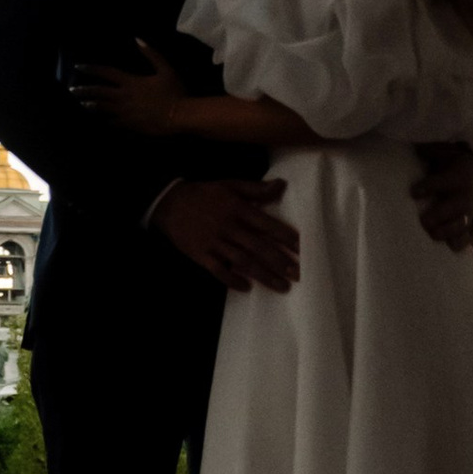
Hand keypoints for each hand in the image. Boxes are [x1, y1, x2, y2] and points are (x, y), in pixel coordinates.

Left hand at [69, 37, 183, 135]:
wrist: (180, 115)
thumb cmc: (174, 91)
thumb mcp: (165, 69)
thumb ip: (151, 54)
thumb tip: (137, 39)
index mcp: (131, 82)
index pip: (107, 73)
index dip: (92, 69)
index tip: (78, 66)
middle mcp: (124, 97)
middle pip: (99, 92)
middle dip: (84, 90)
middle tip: (71, 89)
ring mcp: (125, 112)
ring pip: (102, 108)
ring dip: (90, 105)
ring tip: (80, 104)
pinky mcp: (130, 125)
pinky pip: (112, 122)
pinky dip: (103, 120)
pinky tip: (97, 121)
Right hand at [154, 177, 299, 292]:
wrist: (169, 203)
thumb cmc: (204, 194)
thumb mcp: (230, 185)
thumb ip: (256, 189)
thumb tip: (281, 185)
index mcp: (237, 208)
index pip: (267, 224)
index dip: (285, 237)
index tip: (303, 248)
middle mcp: (228, 226)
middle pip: (258, 246)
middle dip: (280, 261)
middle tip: (299, 274)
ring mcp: (214, 242)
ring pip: (242, 261)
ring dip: (263, 275)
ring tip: (282, 286)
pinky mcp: (201, 254)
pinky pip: (218, 271)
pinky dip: (232, 280)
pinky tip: (247, 288)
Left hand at [411, 139, 472, 255]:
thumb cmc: (451, 164)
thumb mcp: (445, 153)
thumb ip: (433, 151)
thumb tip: (418, 147)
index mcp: (459, 175)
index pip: (443, 181)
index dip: (429, 186)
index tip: (414, 192)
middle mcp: (466, 195)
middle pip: (455, 207)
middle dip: (440, 215)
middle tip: (424, 221)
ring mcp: (469, 211)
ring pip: (462, 224)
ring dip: (448, 230)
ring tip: (433, 234)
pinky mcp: (469, 224)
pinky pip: (466, 236)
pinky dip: (460, 242)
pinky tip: (450, 246)